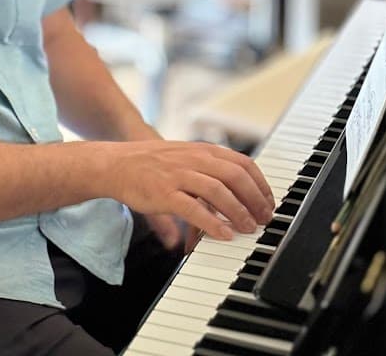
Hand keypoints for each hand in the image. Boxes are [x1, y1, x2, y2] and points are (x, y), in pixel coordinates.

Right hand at [106, 140, 274, 241]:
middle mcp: (193, 159)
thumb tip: (232, 196)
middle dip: (255, 198)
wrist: (116, 163)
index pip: (242, 162)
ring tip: (248, 227)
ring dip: (238, 211)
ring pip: (218, 190)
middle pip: (235, 175)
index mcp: (202, 150)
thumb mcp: (185, 159)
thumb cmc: (151, 164)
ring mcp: (179, 175)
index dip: (260, 184)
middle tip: (263, 218)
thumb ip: (209, 172)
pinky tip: (224, 234)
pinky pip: (194, 208)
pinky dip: (212, 222)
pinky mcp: (165, 192)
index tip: (268, 202)